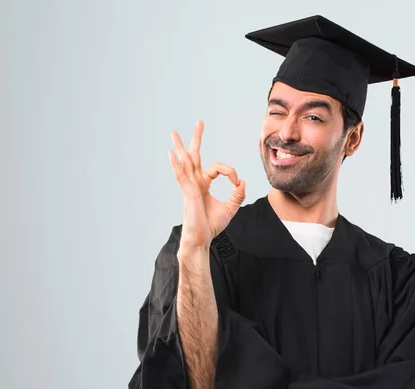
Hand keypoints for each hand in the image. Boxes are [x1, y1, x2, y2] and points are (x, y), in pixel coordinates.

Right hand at [168, 120, 245, 248]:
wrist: (201, 239)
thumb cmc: (211, 226)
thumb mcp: (230, 208)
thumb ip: (237, 195)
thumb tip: (243, 181)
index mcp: (203, 185)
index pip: (218, 168)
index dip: (230, 172)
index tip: (237, 182)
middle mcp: (195, 182)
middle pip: (195, 156)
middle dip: (197, 138)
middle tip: (200, 122)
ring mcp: (189, 186)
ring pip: (185, 162)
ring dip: (181, 146)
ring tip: (174, 132)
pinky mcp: (188, 193)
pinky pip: (181, 175)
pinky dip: (176, 164)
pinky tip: (171, 153)